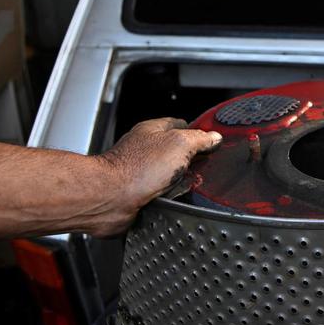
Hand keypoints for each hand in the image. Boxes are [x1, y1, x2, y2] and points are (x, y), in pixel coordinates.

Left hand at [88, 118, 221, 235]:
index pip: (182, 125)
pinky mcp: (140, 194)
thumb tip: (214, 137)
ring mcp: (142, 172)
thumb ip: (200, 139)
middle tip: (198, 168)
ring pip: (173, 176)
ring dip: (181, 183)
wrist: (110, 199)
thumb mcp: (179, 144)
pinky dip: (170, 198)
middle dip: (191, 163)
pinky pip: (164, 195)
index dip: (199, 133)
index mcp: (153, 131)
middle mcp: (145, 150)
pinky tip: (172, 198)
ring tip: (183, 185)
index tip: (212, 141)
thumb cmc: (135, 169)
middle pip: (179, 153)